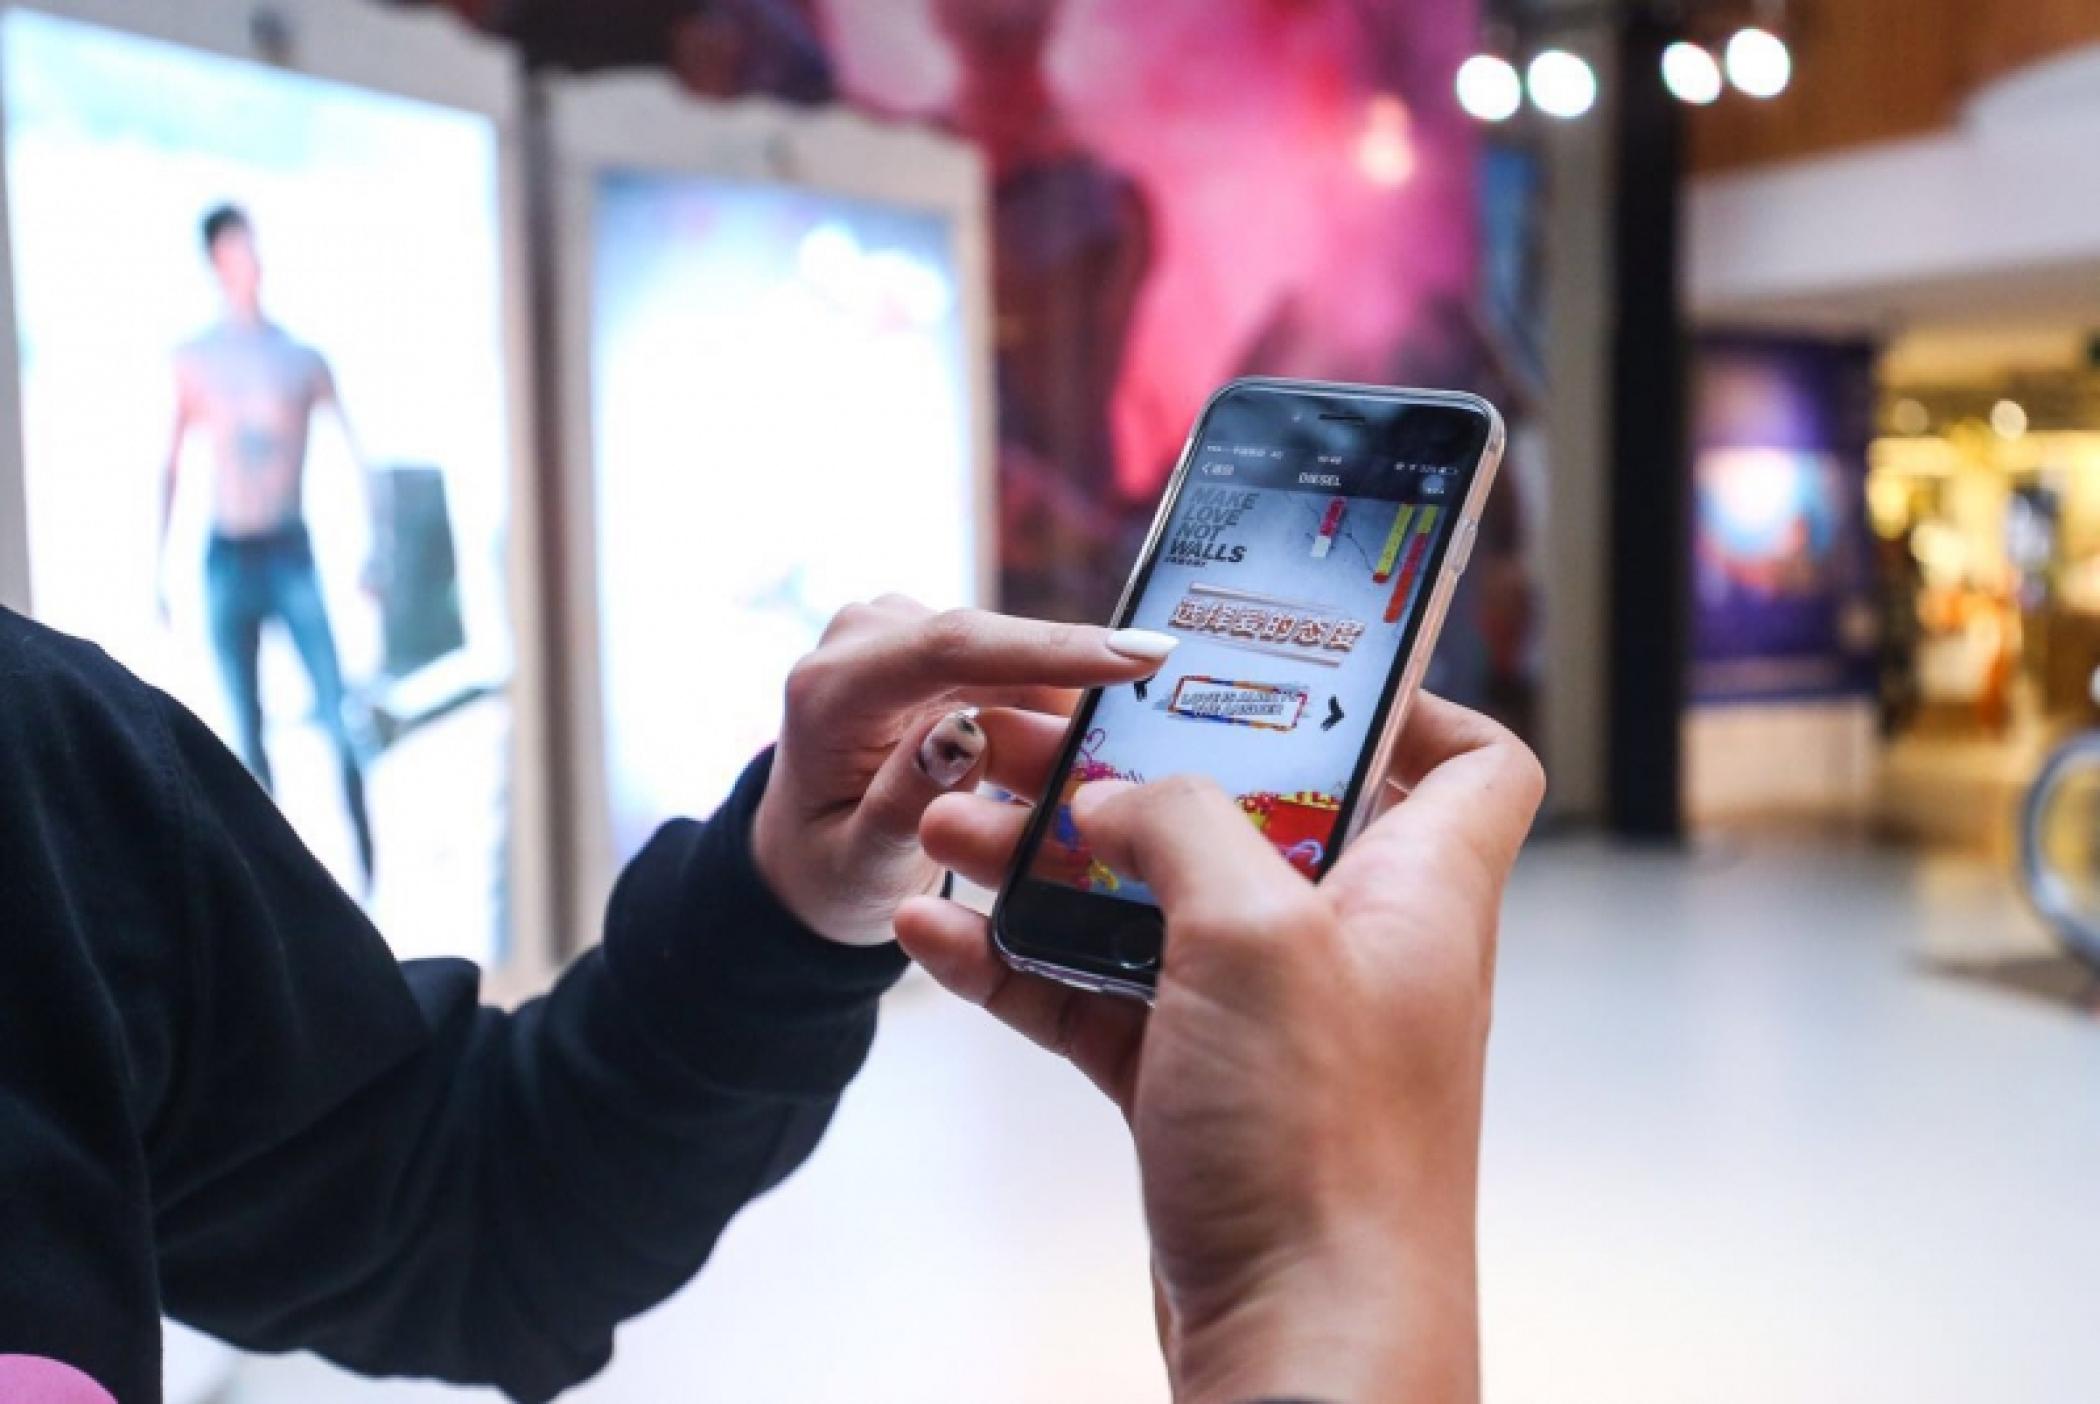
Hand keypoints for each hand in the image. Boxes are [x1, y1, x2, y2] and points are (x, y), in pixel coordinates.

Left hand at [751, 597, 1174, 946]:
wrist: (805, 853)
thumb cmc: (829, 871)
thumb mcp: (860, 866)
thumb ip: (902, 803)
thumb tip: (964, 735)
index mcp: (830, 691)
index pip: (949, 648)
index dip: (1049, 648)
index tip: (1140, 656)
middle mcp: (860, 640)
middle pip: (993, 646)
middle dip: (1076, 690)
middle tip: (1153, 747)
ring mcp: (896, 631)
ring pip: (1012, 654)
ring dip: (1063, 707)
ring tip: (1114, 768)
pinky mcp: (929, 638)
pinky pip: (1011, 663)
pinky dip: (1049, 705)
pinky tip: (1084, 749)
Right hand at [897, 694, 1543, 1401]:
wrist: (1302, 1347)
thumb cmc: (1324, 1145)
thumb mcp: (1257, 936)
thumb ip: (1183, 824)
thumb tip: (1120, 797)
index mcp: (1415, 888)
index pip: (1471, 759)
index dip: (1408, 701)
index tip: (1296, 674)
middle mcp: (1348, 944)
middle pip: (1250, 813)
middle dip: (1136, 768)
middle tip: (1036, 731)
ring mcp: (1266, 1020)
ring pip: (1153, 904)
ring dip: (1048, 859)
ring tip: (952, 820)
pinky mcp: (1193, 1089)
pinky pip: (1097, 998)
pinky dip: (1021, 962)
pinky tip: (935, 933)